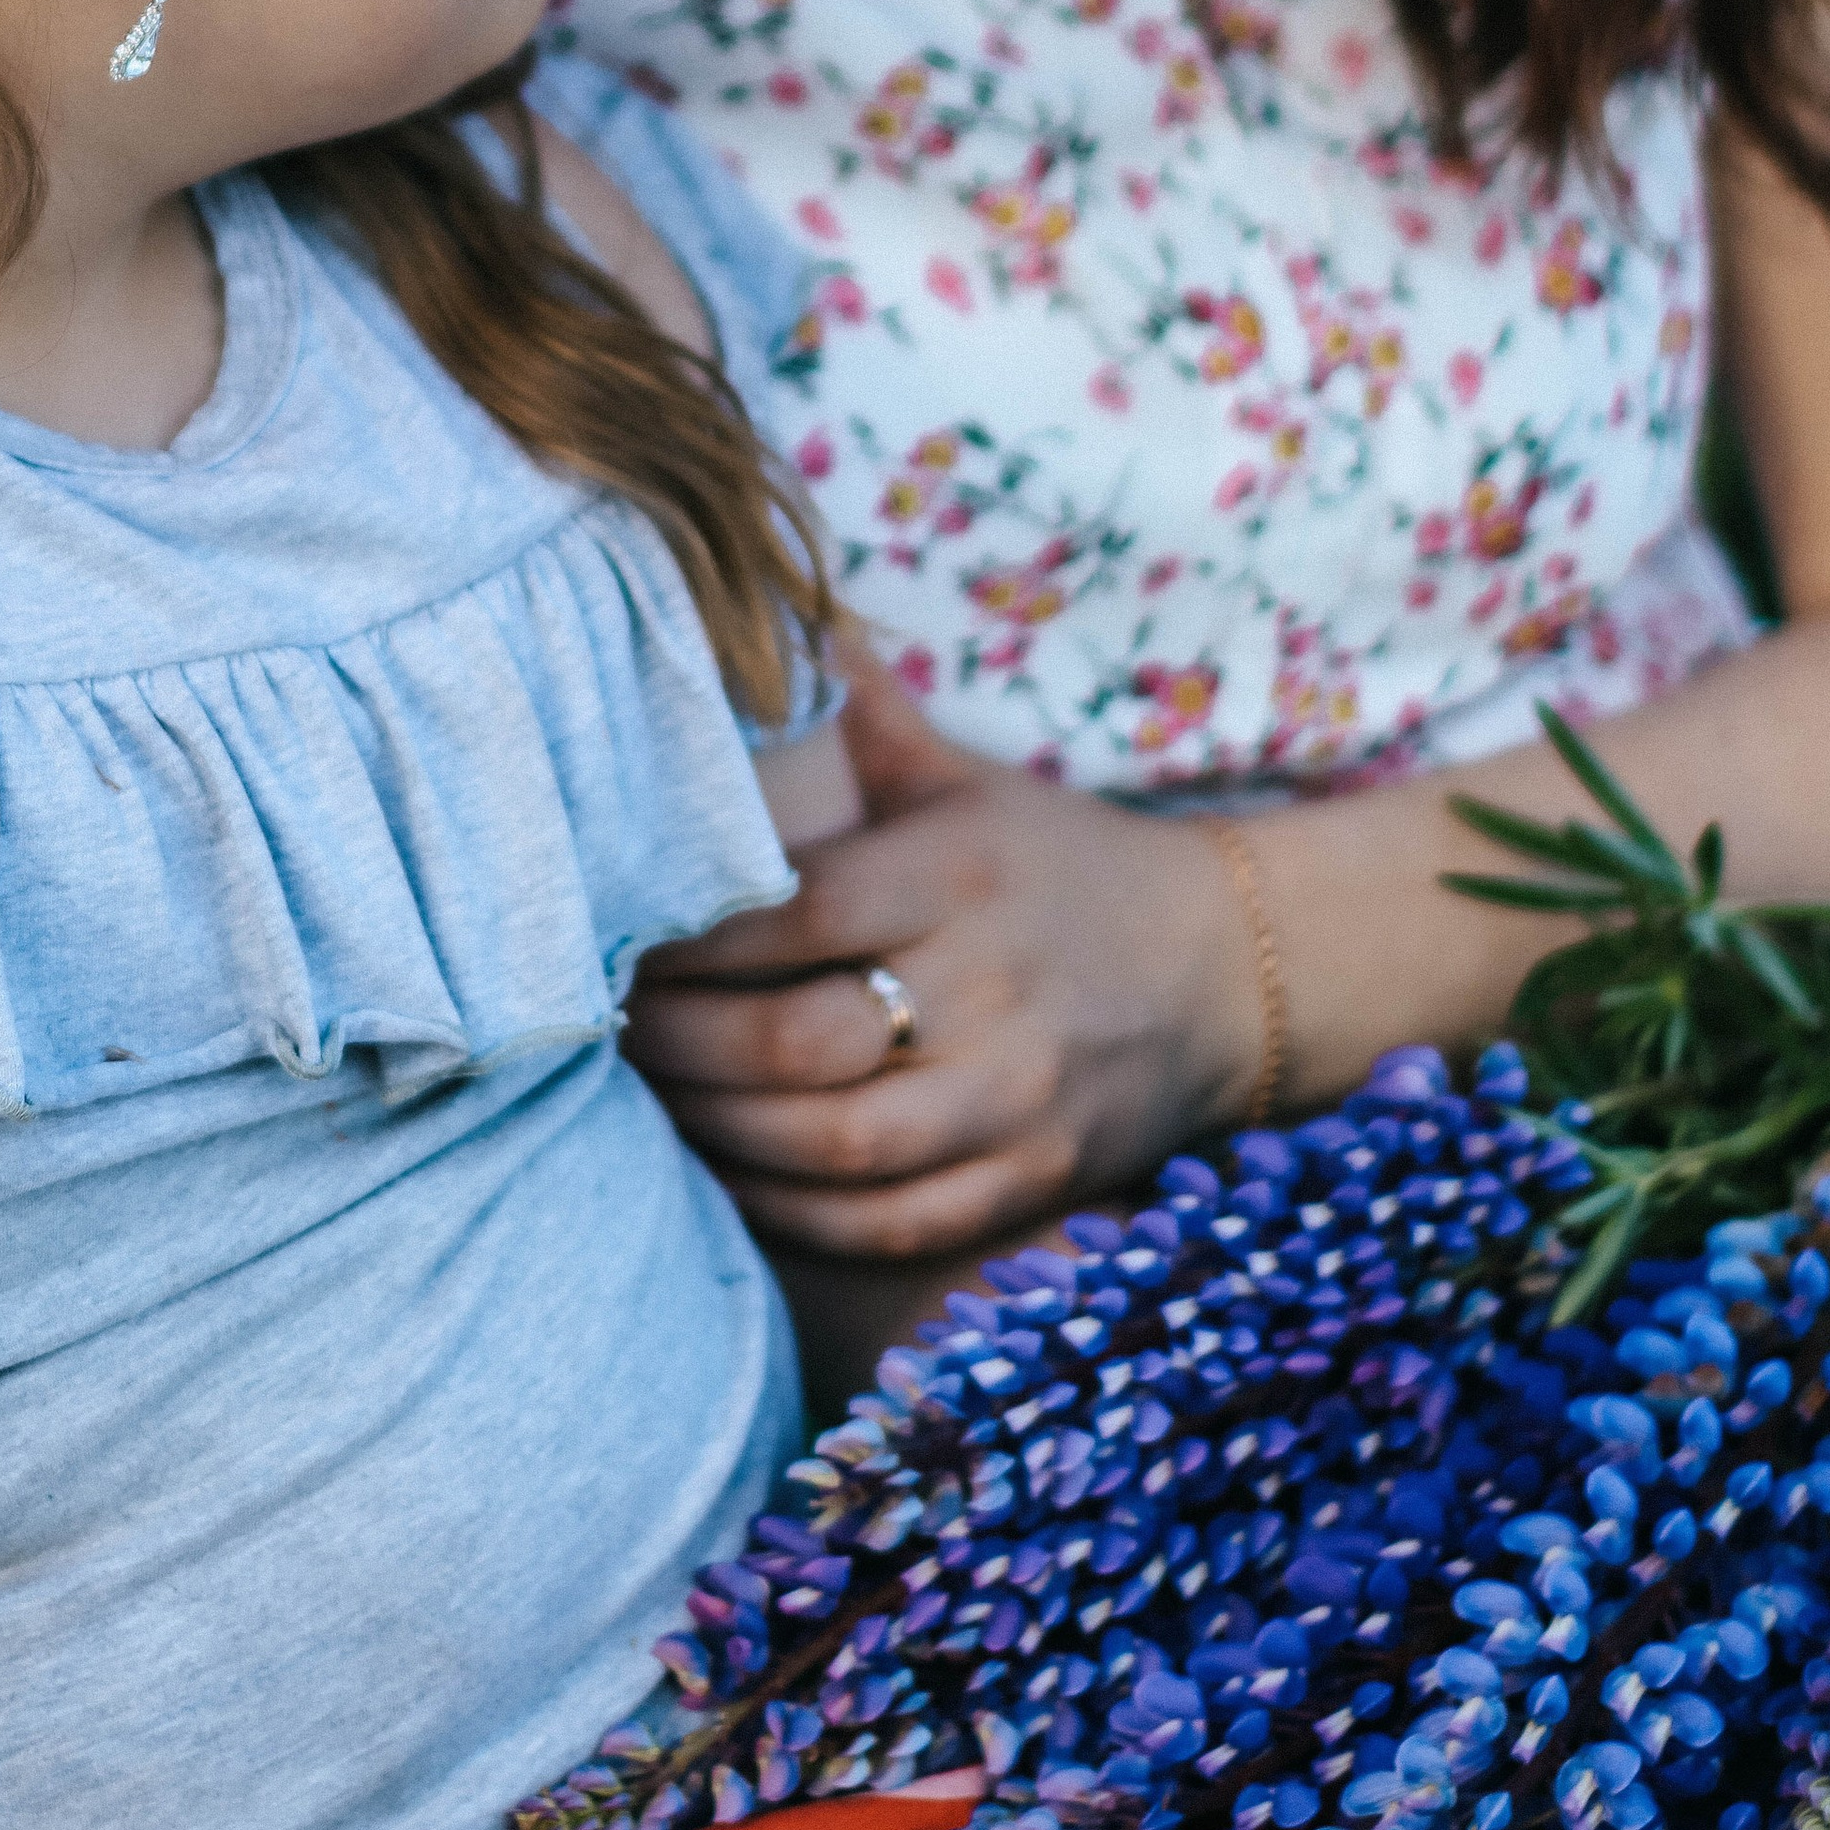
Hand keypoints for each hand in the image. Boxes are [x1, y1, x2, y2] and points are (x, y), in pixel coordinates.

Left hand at [627, 653, 1260, 1255]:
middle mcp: (990, 988)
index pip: (795, 913)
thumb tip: (756, 605)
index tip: (620, 934)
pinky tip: (737, 1177)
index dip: (690, 937)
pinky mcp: (1034, 1178)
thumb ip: (858, 714)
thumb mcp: (963, 780)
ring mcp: (1016, 1097)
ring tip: (655, 1105)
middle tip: (608, 1031)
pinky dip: (796, 1213)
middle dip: (681, 1046)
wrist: (1221, 969)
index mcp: (958, 874)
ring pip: (834, 1146)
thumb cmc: (1056, 862)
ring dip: (721, 1134)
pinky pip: (890, 1223)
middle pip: (798, 1042)